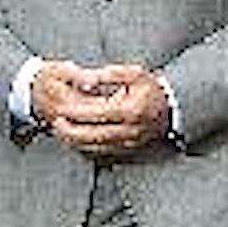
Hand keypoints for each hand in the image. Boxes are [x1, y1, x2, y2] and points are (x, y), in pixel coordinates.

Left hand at [49, 63, 172, 160]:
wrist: (171, 109)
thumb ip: (109, 74)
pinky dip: (86, 148)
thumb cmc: (151, 89)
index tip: (61, 108)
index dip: (75, 112)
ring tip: (62, 132)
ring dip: (75, 141)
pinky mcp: (128, 151)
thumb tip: (87, 80)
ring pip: (95, 148)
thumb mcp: (134, 73)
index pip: (95, 113)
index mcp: (130, 110)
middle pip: (91, 135)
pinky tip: (76, 140)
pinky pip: (102, 153)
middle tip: (56, 123)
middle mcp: (129, 130)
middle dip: (70, 130)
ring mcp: (128, 143)